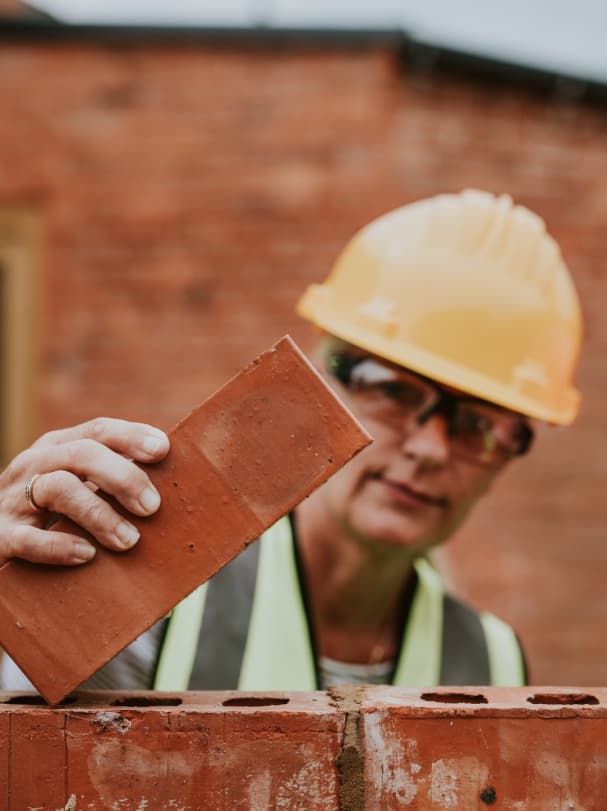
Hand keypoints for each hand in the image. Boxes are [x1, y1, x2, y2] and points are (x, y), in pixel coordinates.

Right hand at [0, 418, 169, 566]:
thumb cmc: (46, 516)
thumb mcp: (76, 488)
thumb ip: (110, 481)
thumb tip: (169, 486)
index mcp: (57, 448)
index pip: (98, 431)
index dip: (132, 436)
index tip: (163, 450)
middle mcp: (34, 466)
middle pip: (82, 454)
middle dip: (123, 477)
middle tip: (152, 506)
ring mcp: (13, 500)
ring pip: (59, 488)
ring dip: (99, 514)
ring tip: (129, 540)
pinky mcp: (0, 537)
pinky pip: (28, 538)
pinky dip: (60, 546)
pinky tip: (87, 555)